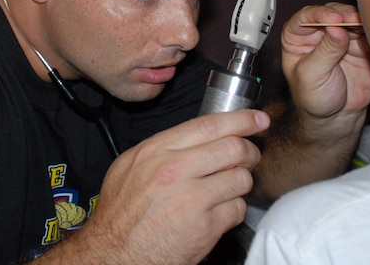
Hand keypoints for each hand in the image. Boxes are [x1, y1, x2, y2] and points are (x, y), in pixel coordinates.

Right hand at [43, 109, 269, 264]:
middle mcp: (174, 170)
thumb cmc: (120, 213)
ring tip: (228, 188)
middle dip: (249, 151)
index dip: (241, 119)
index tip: (257, 119)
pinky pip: (237, 209)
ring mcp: (191, 199)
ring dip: (241, 183)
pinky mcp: (205, 228)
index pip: (209, 125)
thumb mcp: (130, 166)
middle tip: (249, 156)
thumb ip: (163, 148)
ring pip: (241, 178)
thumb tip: (198, 137)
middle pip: (234, 148)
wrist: (113, 254)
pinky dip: (233, 210)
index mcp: (156, 151)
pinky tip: (218, 213)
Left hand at [281, 3, 369, 140]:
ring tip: (364, 27)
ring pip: (352, 21)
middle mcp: (320, 34)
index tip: (332, 19)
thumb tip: (336, 29)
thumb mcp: (311, 76)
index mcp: (298, 37)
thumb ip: (324, 52)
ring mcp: (342, 39)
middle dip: (342, 15)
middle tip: (352, 20)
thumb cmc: (313, 98)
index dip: (319, 14)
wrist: (336, 119)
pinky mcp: (363, 48)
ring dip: (360, 21)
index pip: (305, 17)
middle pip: (331, 14)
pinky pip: (369, 36)